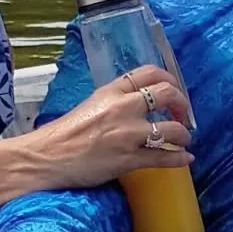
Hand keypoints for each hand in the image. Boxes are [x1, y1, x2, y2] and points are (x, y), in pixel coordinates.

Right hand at [31, 72, 192, 189]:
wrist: (46, 158)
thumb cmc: (62, 135)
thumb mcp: (89, 106)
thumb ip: (113, 102)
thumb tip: (134, 106)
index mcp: (111, 91)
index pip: (149, 73)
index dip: (169, 80)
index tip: (174, 90)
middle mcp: (123, 108)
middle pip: (167, 94)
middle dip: (182, 104)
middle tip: (183, 115)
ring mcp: (128, 134)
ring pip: (172, 129)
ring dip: (183, 134)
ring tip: (184, 139)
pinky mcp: (129, 159)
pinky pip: (164, 158)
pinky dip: (180, 158)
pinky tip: (186, 158)